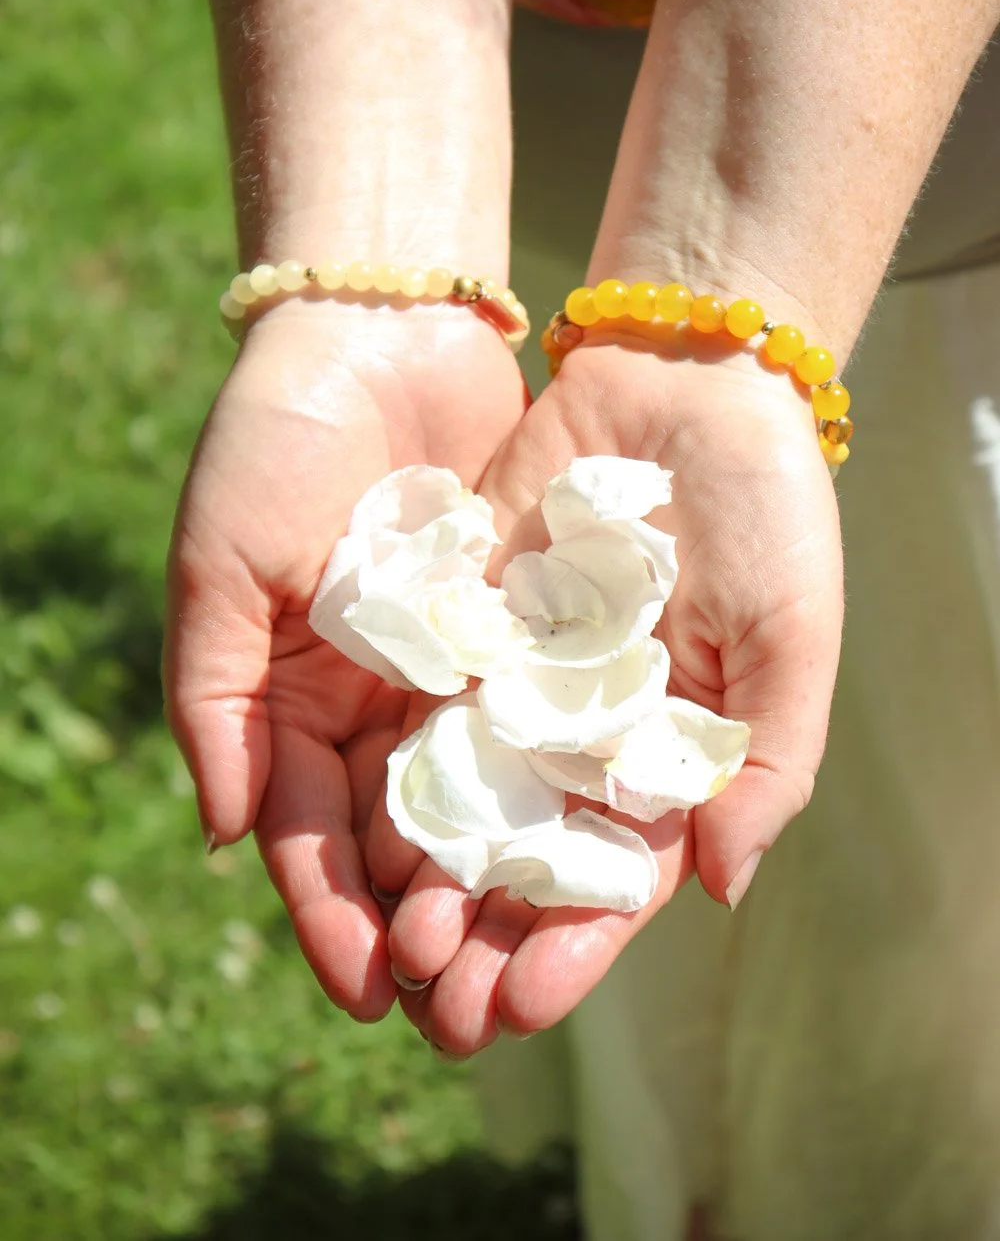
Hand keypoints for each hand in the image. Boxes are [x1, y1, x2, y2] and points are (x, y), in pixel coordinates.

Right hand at [163, 300, 527, 1021]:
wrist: (380, 328)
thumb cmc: (274, 440)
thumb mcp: (219, 565)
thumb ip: (217, 700)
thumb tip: (232, 836)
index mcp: (284, 694)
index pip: (307, 830)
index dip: (331, 913)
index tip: (370, 989)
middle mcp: (366, 697)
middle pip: (394, 835)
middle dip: (422, 922)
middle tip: (461, 1012)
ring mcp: (443, 665)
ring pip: (469, 796)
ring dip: (491, 881)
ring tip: (524, 961)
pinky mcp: (513, 624)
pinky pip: (531, 721)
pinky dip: (549, 787)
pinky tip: (579, 852)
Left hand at [379, 336, 843, 1052]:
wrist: (685, 384)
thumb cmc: (767, 514)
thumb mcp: (790, 640)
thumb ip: (765, 765)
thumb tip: (723, 888)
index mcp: (672, 754)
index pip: (619, 877)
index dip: (575, 946)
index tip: (525, 1005)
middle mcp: (590, 734)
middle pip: (531, 857)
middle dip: (487, 936)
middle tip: (439, 1009)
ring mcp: (526, 682)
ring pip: (469, 800)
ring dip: (433, 876)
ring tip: (391, 943)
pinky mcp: (472, 624)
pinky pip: (429, 708)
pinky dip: (401, 773)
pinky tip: (366, 833)